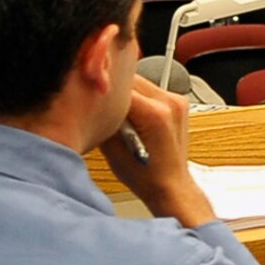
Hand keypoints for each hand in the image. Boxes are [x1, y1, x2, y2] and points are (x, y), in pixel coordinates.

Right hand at [101, 74, 216, 227]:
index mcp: (155, 114)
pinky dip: (137, 97)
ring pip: (140, 82)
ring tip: (117, 112)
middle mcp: (169, 103)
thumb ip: (101, 120)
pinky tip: (131, 114)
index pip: (118, 84)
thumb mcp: (111, 149)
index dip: (99, 87)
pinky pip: (150, 90)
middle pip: (130, 79)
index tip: (86, 90)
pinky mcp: (178, 103)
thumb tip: (88, 100)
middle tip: (98, 101)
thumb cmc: (146, 176)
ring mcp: (177, 102)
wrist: (171, 186)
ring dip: (125, 92)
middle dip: (112, 87)